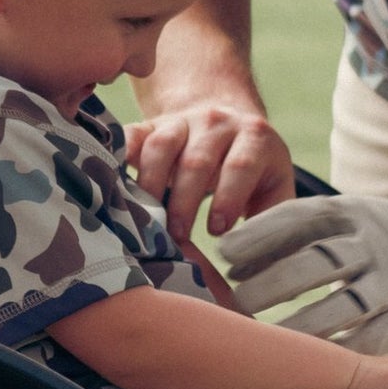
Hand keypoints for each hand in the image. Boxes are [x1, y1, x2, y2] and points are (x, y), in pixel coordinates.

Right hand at [124, 103, 295, 243]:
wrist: (226, 123)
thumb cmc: (253, 172)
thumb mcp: (273, 189)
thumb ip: (273, 222)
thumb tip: (266, 267)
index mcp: (255, 137)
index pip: (240, 165)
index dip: (228, 199)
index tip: (217, 231)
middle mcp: (217, 122)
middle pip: (196, 161)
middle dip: (184, 204)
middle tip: (177, 238)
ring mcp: (180, 121)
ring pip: (161, 147)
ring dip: (152, 187)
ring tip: (147, 221)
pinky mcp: (150, 125)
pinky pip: (131, 136)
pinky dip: (119, 157)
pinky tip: (113, 184)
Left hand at [217, 192, 387, 352]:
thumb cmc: (372, 238)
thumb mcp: (341, 220)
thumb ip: (290, 235)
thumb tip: (227, 260)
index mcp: (352, 212)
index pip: (300, 218)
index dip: (261, 234)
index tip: (224, 253)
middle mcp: (375, 244)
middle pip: (319, 262)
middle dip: (274, 282)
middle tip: (235, 301)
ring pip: (344, 305)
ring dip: (301, 324)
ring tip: (265, 338)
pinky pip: (371, 339)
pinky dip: (337, 350)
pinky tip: (305, 361)